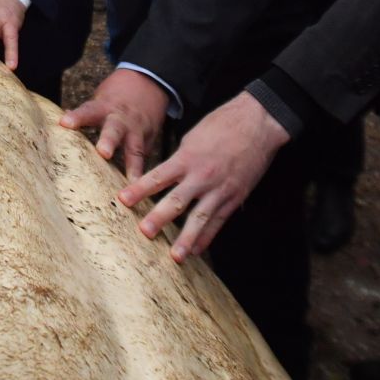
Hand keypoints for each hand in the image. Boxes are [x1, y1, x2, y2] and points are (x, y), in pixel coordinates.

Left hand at [59, 67, 168, 180]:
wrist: (148, 83)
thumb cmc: (116, 96)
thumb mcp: (99, 100)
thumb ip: (85, 115)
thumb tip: (62, 121)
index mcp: (104, 108)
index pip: (88, 110)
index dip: (77, 117)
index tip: (64, 123)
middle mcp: (121, 120)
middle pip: (114, 130)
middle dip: (109, 141)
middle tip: (103, 153)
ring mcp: (137, 132)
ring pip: (134, 149)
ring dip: (132, 167)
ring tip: (131, 183)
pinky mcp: (149, 143)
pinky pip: (144, 160)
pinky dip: (143, 176)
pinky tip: (142, 193)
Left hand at [117, 91, 290, 260]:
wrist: (257, 122)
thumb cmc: (223, 124)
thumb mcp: (193, 137)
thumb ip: (179, 158)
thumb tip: (166, 175)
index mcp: (187, 158)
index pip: (158, 177)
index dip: (139, 189)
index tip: (122, 200)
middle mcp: (202, 176)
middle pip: (177, 200)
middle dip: (159, 218)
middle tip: (145, 233)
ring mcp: (220, 188)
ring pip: (200, 217)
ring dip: (186, 238)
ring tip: (175, 257)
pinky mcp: (235, 196)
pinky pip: (219, 220)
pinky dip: (208, 237)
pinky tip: (197, 250)